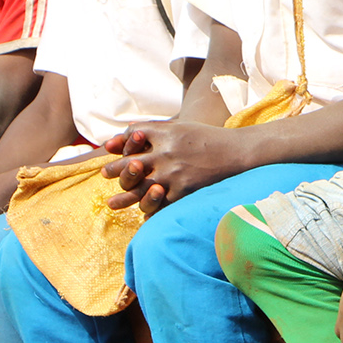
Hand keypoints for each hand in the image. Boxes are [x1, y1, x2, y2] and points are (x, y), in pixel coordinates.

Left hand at [102, 122, 240, 213]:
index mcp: (165, 133)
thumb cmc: (207, 138)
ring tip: (112, 203)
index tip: (110, 152)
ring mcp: (173, 173)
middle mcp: (165, 153)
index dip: (120, 144)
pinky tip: (143, 215)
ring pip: (139, 188)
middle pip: (130, 163)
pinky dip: (150, 211)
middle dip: (115, 170)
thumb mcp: (180, 127)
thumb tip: (127, 131)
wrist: (237, 152)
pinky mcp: (183, 190)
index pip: (132, 136)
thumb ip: (154, 130)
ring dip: (124, 197)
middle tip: (105, 175)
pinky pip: (160, 204)